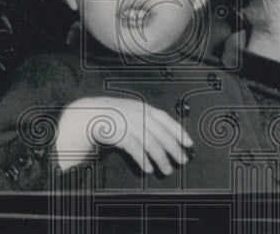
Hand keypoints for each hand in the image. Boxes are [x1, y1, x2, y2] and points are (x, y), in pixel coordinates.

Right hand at [55, 96, 192, 173]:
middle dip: (174, 149)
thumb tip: (166, 135)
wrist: (89, 114)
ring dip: (161, 159)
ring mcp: (130, 124)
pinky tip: (148, 169)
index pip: (167, 120)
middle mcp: (139, 115)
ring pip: (151, 144)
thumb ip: (147, 119)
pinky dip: (143, 160)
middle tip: (183, 161)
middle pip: (162, 134)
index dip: (179, 132)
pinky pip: (136, 150)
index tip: (189, 144)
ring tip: (167, 170)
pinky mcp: (120, 135)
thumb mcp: (132, 111)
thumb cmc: (113, 115)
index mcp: (144, 108)